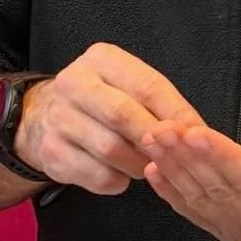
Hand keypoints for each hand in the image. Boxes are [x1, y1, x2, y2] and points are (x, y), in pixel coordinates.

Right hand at [16, 44, 204, 195]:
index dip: (178, 114)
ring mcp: (58, 118)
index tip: (199, 136)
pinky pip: (98, 176)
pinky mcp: (52, 153)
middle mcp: (73, 83)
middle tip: (176, 156)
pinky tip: (120, 173)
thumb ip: (158, 103)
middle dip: (156, 140)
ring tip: (147, 165)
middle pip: (124, 116)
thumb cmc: (101, 101)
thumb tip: (194, 133)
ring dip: (139, 164)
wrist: (40, 117)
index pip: (147, 86)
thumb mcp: (126, 86)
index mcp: (101, 59)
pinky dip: (118, 180)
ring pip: (112, 150)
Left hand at [143, 123, 240, 240]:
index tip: (195, 132)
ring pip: (203, 200)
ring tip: (154, 140)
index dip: (223, 156)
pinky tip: (154, 169)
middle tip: (162, 129)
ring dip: (174, 169)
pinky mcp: (231, 232)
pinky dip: (172, 191)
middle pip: (220, 189)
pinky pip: (196, 213)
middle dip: (187, 158)